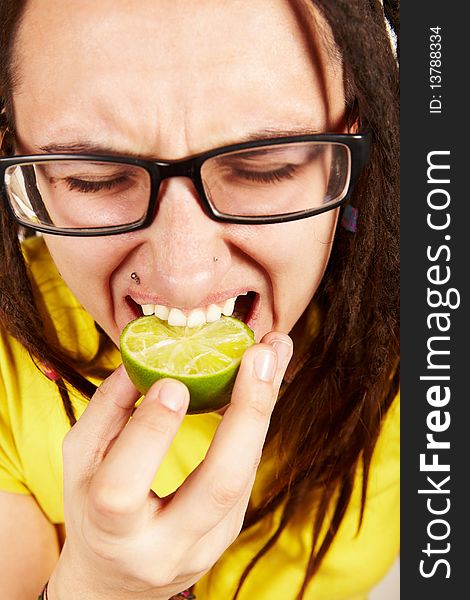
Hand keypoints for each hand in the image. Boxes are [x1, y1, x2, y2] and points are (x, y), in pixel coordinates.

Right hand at [48, 332, 292, 599]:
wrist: (117, 581)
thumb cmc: (91, 512)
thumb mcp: (81, 463)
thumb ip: (106, 410)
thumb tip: (139, 358)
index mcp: (112, 531)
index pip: (125, 487)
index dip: (150, 432)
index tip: (173, 382)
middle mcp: (165, 547)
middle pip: (220, 483)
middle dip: (247, 413)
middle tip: (261, 354)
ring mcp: (206, 546)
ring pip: (246, 475)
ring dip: (264, 407)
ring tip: (276, 351)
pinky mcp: (229, 534)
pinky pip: (247, 471)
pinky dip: (255, 421)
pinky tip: (264, 381)